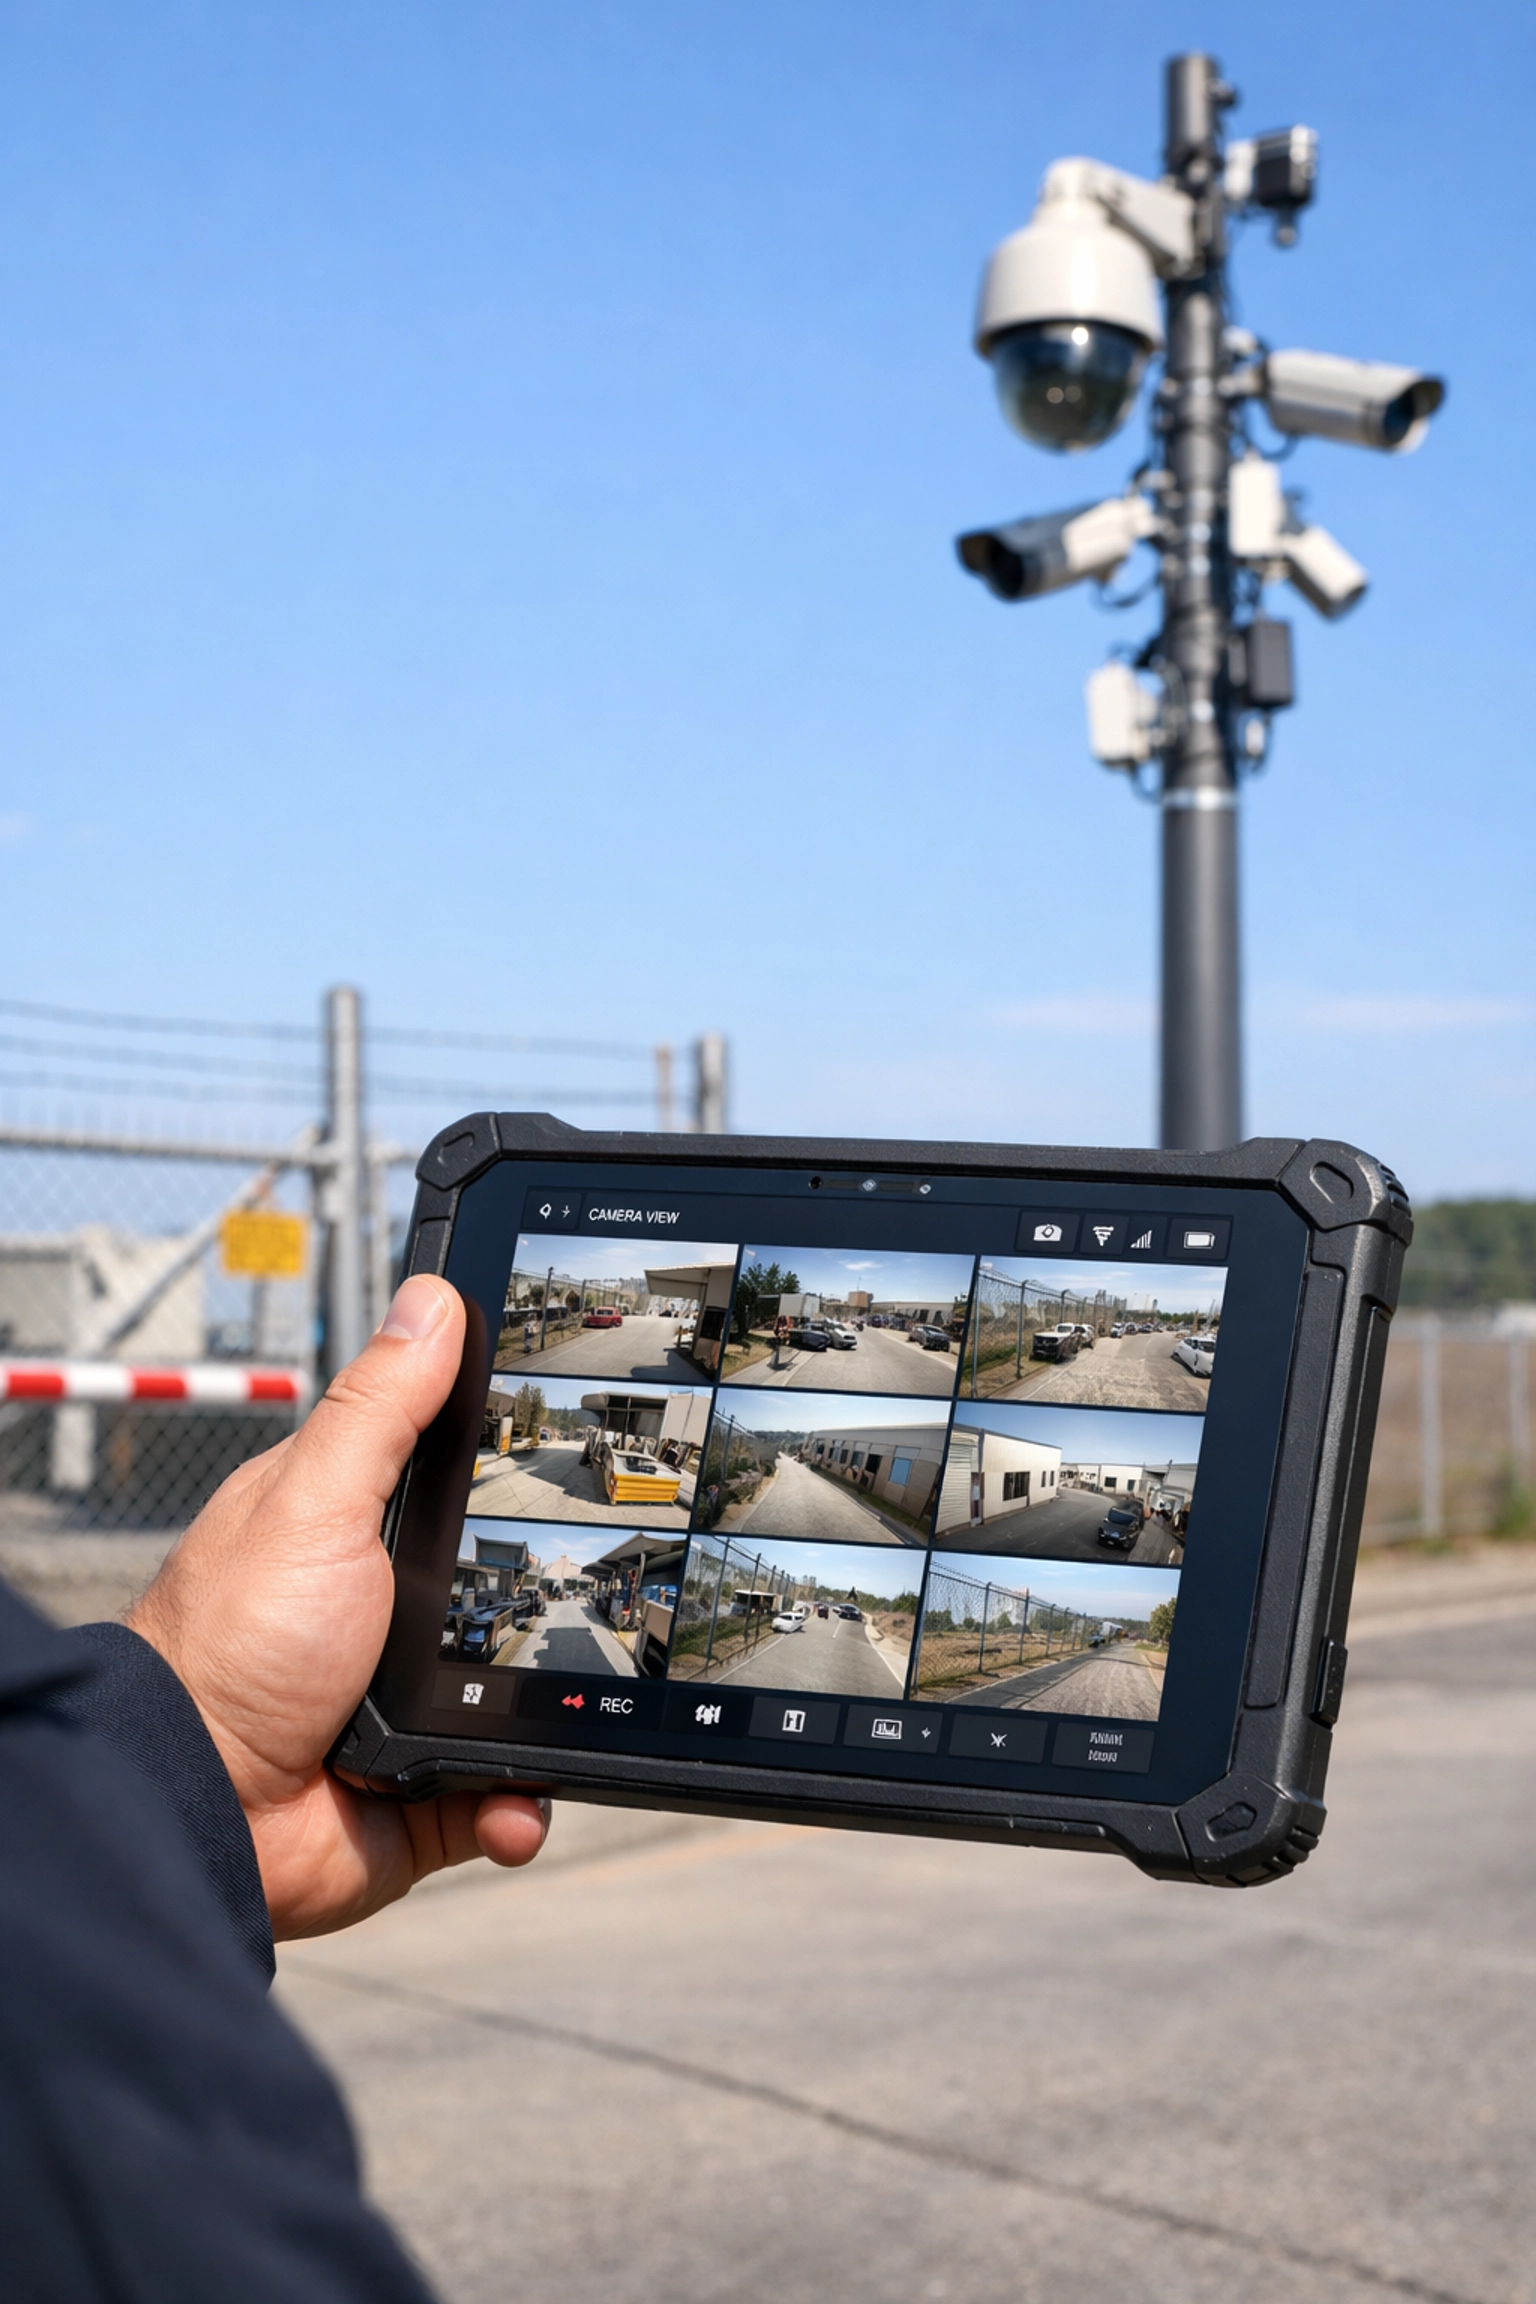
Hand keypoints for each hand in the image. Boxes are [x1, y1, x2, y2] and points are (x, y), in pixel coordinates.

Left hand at [128, 1277, 547, 1940]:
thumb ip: (380, 1410)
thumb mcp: (316, 1503)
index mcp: (352, 1530)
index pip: (451, 1476)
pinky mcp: (421, 1792)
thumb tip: (431, 1302)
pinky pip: (501, 1794)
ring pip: (518, 1694)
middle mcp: (382, 1614)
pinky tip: (517, 1797)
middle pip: (503, 1585)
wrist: (200, 1815)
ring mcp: (405, 1704)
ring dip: (543, 1710)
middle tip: (593, 1592)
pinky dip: (518, 1802)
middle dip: (546, 1599)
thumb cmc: (227, 1650)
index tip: (579, 1448)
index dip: (513, 1464)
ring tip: (565, 1706)